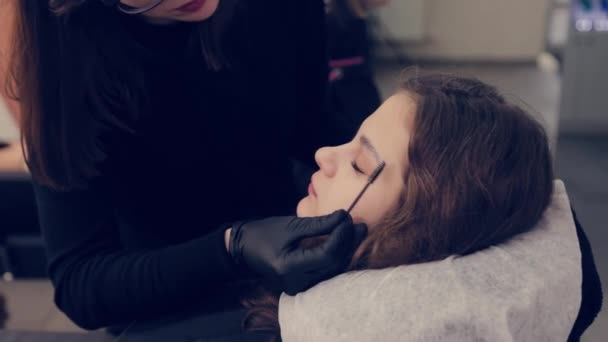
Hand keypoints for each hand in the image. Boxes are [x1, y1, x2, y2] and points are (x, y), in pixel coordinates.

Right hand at [229, 210, 366, 294]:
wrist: (243, 249)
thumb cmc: (264, 233)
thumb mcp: (290, 225)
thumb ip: (318, 224)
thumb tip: (344, 217)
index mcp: (289, 267)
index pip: (327, 255)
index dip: (341, 237)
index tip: (348, 218)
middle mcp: (296, 282)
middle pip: (334, 264)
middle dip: (348, 243)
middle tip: (359, 224)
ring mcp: (300, 286)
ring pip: (333, 270)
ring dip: (346, 250)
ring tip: (356, 231)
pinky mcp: (303, 284)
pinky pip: (327, 272)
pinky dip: (337, 257)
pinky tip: (345, 243)